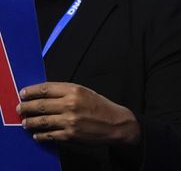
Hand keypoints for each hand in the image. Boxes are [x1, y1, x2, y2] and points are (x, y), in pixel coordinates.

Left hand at [18, 82, 139, 144]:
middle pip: (40, 105)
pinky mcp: (69, 135)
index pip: (46, 89)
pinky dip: (40, 135)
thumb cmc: (101, 107)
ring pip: (42, 121)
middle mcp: (71, 104)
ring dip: (30, 122)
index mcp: (75, 90)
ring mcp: (69, 120)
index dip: (32, 91)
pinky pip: (49, 135)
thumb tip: (45, 95)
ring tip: (25, 122)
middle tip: (19, 108)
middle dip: (26, 107)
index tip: (23, 93)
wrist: (116, 123)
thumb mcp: (86, 92)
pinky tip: (37, 135)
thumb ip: (67, 92)